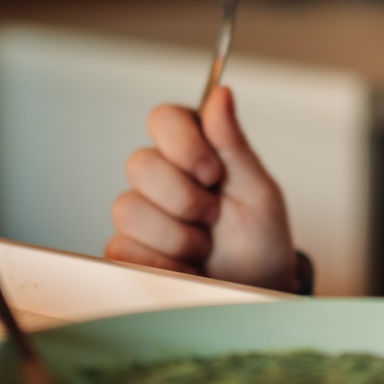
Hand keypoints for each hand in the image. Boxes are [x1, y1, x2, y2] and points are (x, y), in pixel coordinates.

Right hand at [105, 86, 297, 289]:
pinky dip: (164, 264)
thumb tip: (221, 94)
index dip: (184, 146)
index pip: (163, 118)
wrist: (255, 289)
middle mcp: (161, 177)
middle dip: (186, 200)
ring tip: (203, 248)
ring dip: (178, 237)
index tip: (213, 174)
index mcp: (193, 150)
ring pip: (130, 210)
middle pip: (140, 165)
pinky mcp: (128, 251)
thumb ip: (233, 143)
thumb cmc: (259, 239)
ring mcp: (140, 213)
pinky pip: (124, 249)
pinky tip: (186, 269)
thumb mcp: (257, 189)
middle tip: (214, 218)